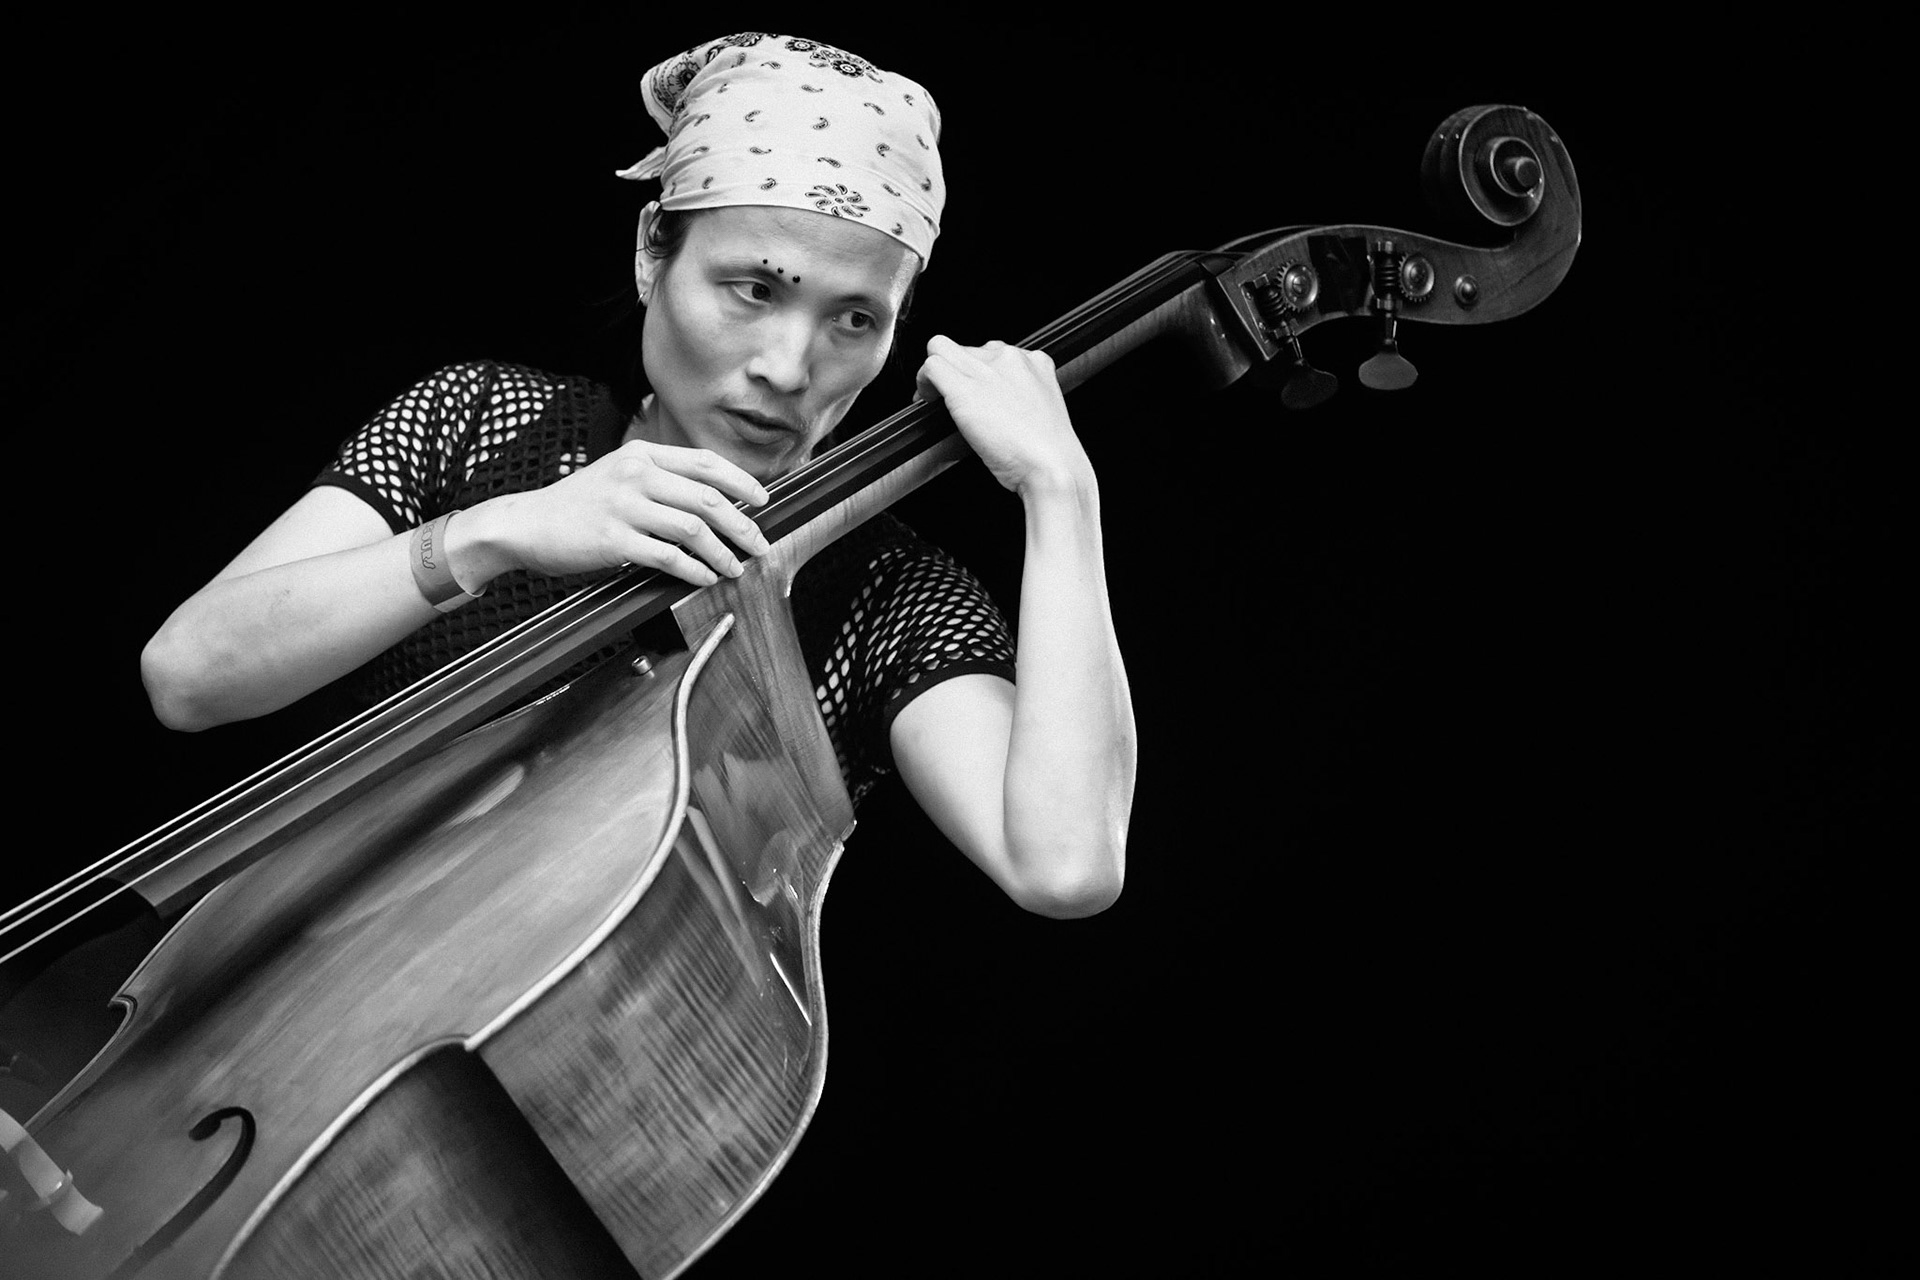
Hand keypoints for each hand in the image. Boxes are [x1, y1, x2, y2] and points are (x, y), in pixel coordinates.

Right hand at [456, 440, 771, 586]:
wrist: (526, 523)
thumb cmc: (577, 504)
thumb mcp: (618, 473)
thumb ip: (659, 479)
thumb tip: (712, 500)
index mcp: (642, 454)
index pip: (705, 463)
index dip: (741, 482)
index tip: (764, 500)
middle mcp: (636, 475)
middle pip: (708, 499)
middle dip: (743, 525)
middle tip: (760, 544)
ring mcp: (624, 506)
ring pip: (694, 529)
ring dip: (723, 553)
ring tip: (735, 567)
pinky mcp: (614, 540)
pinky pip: (668, 556)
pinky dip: (694, 570)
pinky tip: (705, 578)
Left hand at [915, 336, 1093, 496]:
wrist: (1052, 466)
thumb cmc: (1047, 453)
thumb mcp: (1040, 413)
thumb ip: (1019, 397)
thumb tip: (995, 402)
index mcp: (1035, 363)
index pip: (994, 352)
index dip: (976, 371)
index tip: (972, 389)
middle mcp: (1010, 358)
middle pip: (967, 349)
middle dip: (955, 372)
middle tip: (949, 399)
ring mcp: (986, 369)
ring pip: (942, 348)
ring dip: (936, 373)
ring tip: (935, 398)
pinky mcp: (964, 386)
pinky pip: (931, 366)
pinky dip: (922, 381)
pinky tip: (926, 400)